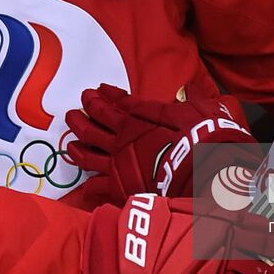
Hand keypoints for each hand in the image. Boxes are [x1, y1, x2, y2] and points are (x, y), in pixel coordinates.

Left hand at [65, 84, 251, 198]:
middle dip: (80, 116)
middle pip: (90, 126)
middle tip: (73, 112)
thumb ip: (193, 96)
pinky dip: (89, 187)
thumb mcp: (201, 107)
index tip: (98, 89)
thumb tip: (193, 86)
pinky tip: (86, 187)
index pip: (114, 102)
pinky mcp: (119, 186)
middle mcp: (121, 138)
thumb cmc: (201, 135)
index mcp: (136, 118)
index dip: (104, 96)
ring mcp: (117, 163)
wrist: (203, 169)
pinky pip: (96, 187)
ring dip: (76, 147)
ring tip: (70, 144)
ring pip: (86, 154)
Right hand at [83, 193, 273, 273]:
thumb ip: (226, 209)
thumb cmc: (165, 220)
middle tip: (268, 272)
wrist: (137, 242)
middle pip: (261, 268)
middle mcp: (227, 252)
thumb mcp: (199, 206)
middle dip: (267, 271)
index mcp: (227, 227)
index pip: (266, 235)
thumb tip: (247, 210)